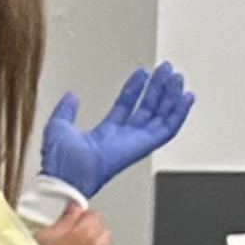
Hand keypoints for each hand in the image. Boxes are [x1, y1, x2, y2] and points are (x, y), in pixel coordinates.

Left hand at [39, 63, 192, 201]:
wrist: (66, 174)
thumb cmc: (60, 161)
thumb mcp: (59, 126)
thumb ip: (66, 110)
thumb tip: (71, 96)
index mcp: (106, 134)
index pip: (127, 106)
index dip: (135, 88)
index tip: (142, 72)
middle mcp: (123, 138)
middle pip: (148, 108)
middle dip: (158, 88)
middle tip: (165, 70)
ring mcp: (135, 142)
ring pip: (161, 116)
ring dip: (171, 96)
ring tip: (175, 77)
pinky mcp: (144, 146)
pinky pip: (168, 129)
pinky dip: (179, 114)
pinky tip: (185, 98)